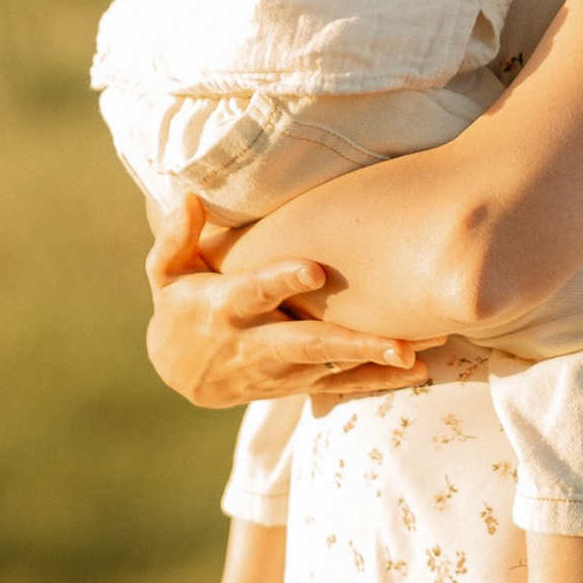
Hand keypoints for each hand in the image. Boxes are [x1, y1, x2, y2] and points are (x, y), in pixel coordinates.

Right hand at [143, 193, 422, 412]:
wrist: (181, 374)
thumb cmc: (179, 306)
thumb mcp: (165, 272)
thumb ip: (177, 236)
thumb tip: (190, 197)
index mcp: (223, 310)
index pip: (254, 294)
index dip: (281, 281)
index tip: (315, 268)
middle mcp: (254, 345)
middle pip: (306, 345)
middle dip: (351, 343)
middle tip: (397, 343)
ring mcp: (279, 371)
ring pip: (331, 369)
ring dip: (375, 362)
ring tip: (417, 354)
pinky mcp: (297, 384)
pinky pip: (339, 386)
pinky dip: (377, 381)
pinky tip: (416, 372)